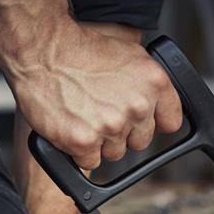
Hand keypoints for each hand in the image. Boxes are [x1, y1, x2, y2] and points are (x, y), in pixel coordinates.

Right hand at [7, 19, 182, 169]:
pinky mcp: (85, 142)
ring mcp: (111, 126)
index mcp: (154, 83)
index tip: (140, 120)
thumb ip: (148, 85)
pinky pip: (89, 162)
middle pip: (140, 142)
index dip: (152, 122)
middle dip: (123, 133)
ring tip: (83, 116)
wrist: (42, 53)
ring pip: (114, 153)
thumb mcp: (129, 56)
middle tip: (101, 113)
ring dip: (100, 142)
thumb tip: (156, 109)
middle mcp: (136, 106)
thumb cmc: (80, 52)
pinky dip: (78, 150)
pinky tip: (71, 126)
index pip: (171, 122)